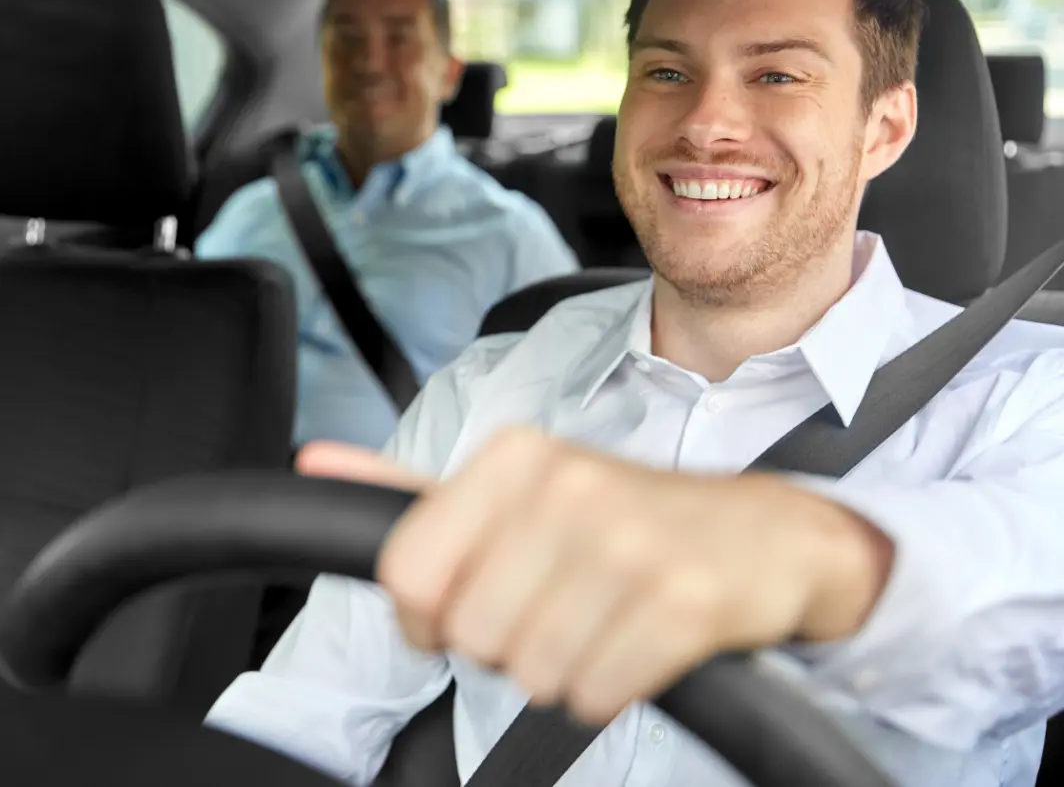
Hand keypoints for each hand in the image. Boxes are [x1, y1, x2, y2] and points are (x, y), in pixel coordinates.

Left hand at [297, 429, 892, 723]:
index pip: (409, 573)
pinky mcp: (683, 602)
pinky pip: (594, 695)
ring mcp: (630, 544)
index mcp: (517, 457)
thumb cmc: (628, 516)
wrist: (767, 534)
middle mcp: (569, 488)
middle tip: (559, 606)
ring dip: (562, 668)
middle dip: (506, 644)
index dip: (430, 616)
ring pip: (528, 673)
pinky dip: (611, 686)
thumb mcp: (518, 487)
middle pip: (469, 635)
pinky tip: (638, 643)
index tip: (472, 605)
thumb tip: (314, 462)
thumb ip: (413, 486)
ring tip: (601, 621)